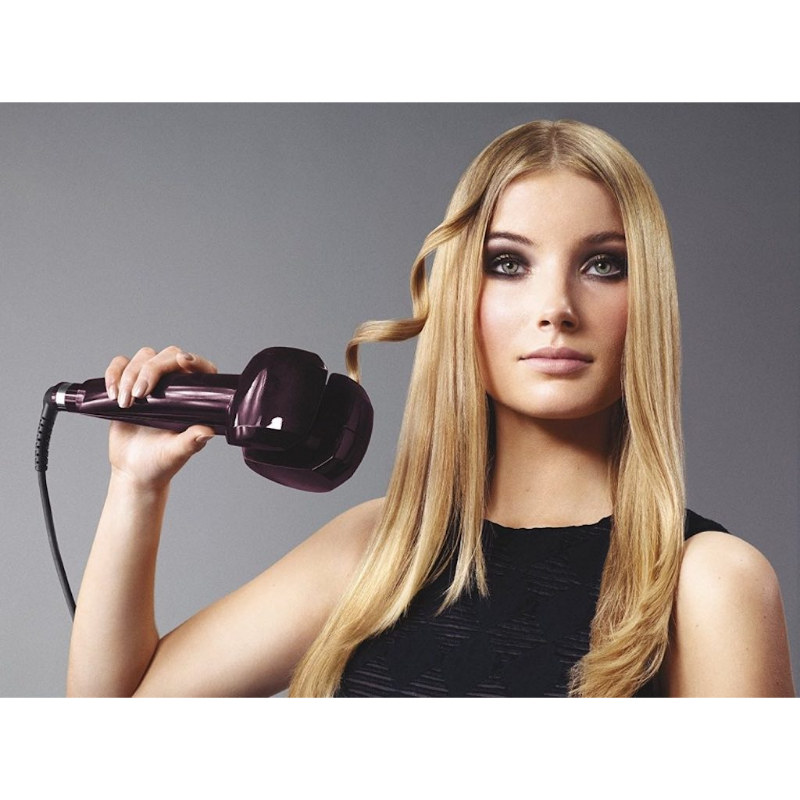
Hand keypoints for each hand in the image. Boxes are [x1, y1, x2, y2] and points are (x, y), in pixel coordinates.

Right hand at [104, 345, 218, 490]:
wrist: (135, 469)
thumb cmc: (161, 461)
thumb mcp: (177, 452)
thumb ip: (191, 441)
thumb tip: (206, 431)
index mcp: (194, 398)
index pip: (200, 368)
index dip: (194, 360)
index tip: (182, 361)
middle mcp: (175, 384)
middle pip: (166, 355)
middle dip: (151, 369)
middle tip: (140, 395)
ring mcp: (151, 381)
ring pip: (142, 357)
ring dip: (130, 375)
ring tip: (125, 403)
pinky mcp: (128, 383)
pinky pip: (119, 365)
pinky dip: (113, 374)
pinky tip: (112, 394)